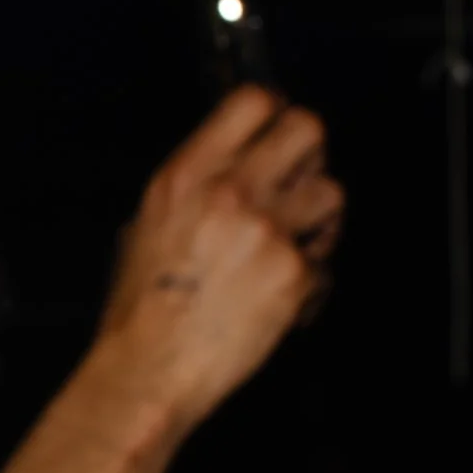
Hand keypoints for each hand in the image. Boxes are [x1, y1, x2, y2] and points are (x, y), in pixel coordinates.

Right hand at [93, 86, 342, 435]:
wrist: (149, 369)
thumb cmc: (141, 311)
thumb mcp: (147, 226)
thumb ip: (196, 189)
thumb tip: (239, 169)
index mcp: (188, 175)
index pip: (254, 102)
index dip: (276, 114)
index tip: (278, 133)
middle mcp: (230, 192)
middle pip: (307, 129)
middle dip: (310, 156)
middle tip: (298, 183)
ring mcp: (267, 230)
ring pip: (330, 193)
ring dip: (319, 219)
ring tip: (292, 247)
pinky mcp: (294, 272)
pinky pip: (324, 262)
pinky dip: (309, 281)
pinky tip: (279, 298)